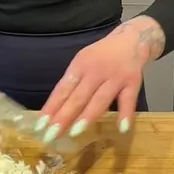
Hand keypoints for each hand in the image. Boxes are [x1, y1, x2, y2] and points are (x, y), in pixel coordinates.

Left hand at [37, 16, 165, 143]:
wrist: (132, 38)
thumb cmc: (102, 55)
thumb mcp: (83, 62)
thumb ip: (73, 83)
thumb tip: (55, 110)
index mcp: (80, 66)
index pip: (62, 89)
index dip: (51, 107)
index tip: (40, 125)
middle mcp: (95, 71)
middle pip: (78, 97)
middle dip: (63, 117)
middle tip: (51, 135)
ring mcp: (115, 77)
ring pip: (100, 99)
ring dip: (87, 116)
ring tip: (75, 132)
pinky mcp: (132, 82)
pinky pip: (128, 100)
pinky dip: (126, 114)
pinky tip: (122, 129)